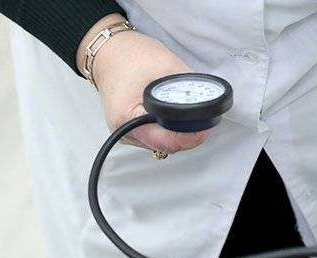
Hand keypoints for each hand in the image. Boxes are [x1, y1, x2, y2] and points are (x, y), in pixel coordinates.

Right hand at [85, 15, 208, 154]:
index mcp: (128, 118)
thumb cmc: (129, 55)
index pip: (167, 141)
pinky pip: (154, 137)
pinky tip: (170, 116)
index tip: (205, 127)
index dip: (190, 136)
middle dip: (186, 135)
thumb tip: (207, 102)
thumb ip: (188, 87)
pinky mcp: (129, 130)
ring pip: (161, 144)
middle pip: (166, 146)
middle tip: (202, 120)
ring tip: (185, 116)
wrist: (108, 52)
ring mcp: (125, 133)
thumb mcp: (167, 65)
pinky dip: (166, 129)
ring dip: (176, 133)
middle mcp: (124, 131)